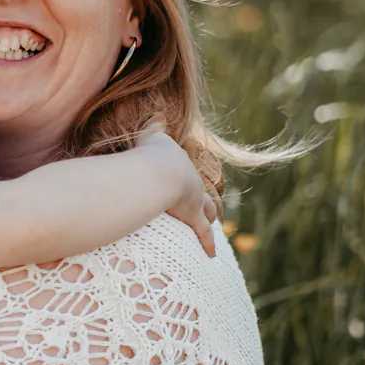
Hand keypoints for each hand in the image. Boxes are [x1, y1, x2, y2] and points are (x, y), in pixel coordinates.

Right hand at [137, 125, 217, 256]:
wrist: (157, 172)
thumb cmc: (150, 155)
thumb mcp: (151, 136)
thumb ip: (154, 124)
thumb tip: (157, 110)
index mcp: (180, 165)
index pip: (186, 173)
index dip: (188, 180)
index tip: (190, 184)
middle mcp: (192, 181)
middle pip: (203, 191)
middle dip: (207, 199)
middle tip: (209, 207)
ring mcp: (196, 200)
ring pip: (208, 212)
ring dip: (211, 218)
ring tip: (215, 225)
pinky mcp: (195, 217)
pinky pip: (203, 233)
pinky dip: (208, 243)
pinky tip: (211, 254)